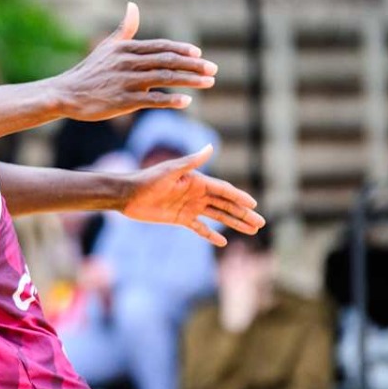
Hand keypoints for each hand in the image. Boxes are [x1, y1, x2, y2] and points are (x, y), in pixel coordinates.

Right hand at [52, 3, 217, 121]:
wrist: (65, 94)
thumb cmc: (89, 71)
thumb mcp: (107, 47)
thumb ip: (125, 29)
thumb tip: (133, 6)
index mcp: (125, 48)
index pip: (160, 47)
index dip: (181, 50)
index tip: (200, 54)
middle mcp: (127, 62)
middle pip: (167, 61)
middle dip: (193, 65)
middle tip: (213, 70)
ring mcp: (125, 82)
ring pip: (164, 79)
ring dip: (190, 80)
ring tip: (209, 83)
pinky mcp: (122, 101)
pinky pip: (151, 100)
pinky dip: (170, 100)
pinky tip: (186, 101)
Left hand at [121, 145, 264, 245]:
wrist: (127, 194)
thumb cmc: (147, 180)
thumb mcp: (170, 170)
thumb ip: (192, 161)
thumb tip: (211, 147)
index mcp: (197, 181)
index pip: (224, 190)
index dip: (240, 197)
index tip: (255, 205)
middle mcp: (196, 194)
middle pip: (225, 205)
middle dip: (243, 214)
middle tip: (261, 223)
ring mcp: (189, 207)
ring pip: (217, 216)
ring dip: (233, 223)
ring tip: (251, 231)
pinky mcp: (179, 219)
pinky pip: (199, 228)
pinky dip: (210, 234)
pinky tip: (222, 241)